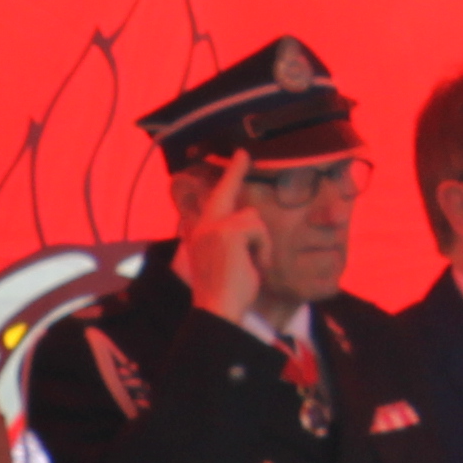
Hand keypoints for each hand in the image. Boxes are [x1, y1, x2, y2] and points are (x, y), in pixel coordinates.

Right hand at [174, 146, 266, 324]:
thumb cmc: (225, 292)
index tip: (239, 155)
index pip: (215, 199)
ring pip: (252, 218)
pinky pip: (258, 230)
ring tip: (253, 264)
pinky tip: (254, 264)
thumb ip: (231, 240)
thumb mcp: (225, 260)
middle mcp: (202, 226)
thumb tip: (250, 224)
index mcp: (199, 234)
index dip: (229, 176)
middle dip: (235, 173)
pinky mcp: (228, 231)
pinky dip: (262, 249)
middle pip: (229, 196)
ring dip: (261, 242)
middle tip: (242, 153)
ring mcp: (213, 227)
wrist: (217, 308)